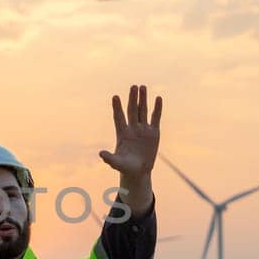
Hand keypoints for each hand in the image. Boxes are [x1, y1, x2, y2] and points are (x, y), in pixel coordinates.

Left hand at [99, 84, 160, 213]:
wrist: (138, 171)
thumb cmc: (126, 168)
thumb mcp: (117, 164)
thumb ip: (110, 158)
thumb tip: (100, 154)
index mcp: (122, 134)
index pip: (119, 117)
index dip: (117, 108)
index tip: (115, 97)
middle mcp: (132, 128)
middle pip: (132, 110)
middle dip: (132, 99)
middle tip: (133, 86)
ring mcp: (143, 129)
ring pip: (143, 111)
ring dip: (143, 99)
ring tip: (142, 87)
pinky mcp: (153, 132)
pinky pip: (155, 118)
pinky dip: (157, 108)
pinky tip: (158, 98)